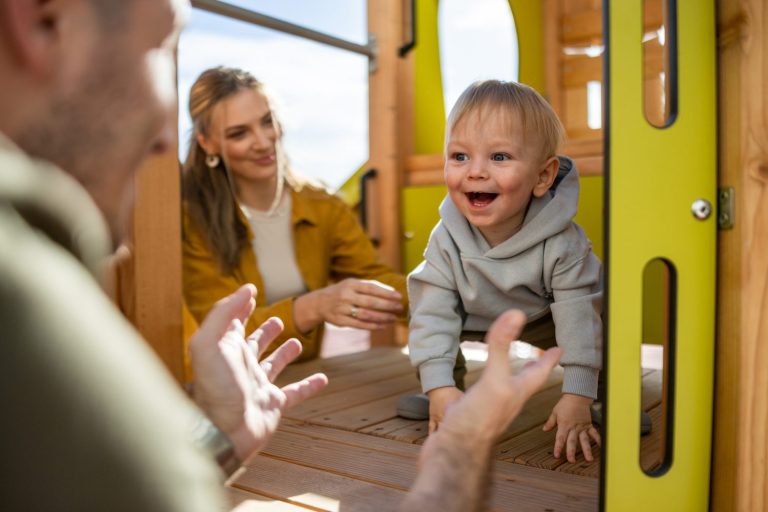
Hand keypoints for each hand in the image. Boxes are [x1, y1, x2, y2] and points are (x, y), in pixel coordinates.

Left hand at [189, 284, 327, 462]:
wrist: (225, 432)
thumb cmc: (216, 388)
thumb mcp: (211, 342)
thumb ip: (224, 312)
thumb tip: (247, 289)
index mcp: (226, 350)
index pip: (233, 323)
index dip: (240, 307)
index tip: (252, 292)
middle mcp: (241, 367)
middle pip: (253, 344)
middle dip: (265, 331)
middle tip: (277, 320)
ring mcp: (258, 386)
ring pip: (273, 366)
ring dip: (284, 354)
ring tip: (297, 343)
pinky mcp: (273, 404)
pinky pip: (295, 392)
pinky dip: (309, 385)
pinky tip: (323, 379)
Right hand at [296, 278, 402, 331]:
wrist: (320, 303)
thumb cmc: (342, 291)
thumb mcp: (352, 284)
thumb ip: (370, 286)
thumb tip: (391, 291)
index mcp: (350, 284)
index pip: (371, 288)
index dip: (386, 293)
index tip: (398, 297)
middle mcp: (345, 296)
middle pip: (370, 302)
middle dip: (387, 306)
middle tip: (399, 308)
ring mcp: (342, 309)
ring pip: (366, 315)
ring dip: (382, 318)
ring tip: (393, 318)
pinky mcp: (340, 321)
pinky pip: (359, 325)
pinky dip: (372, 326)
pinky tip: (383, 326)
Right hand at [428, 310, 561, 445]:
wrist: (452, 454)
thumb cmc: (477, 422)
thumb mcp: (493, 379)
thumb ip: (502, 347)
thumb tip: (515, 314)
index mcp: (515, 393)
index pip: (539, 373)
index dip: (548, 359)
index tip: (559, 349)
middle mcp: (504, 402)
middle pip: (523, 383)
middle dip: (532, 370)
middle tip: (538, 359)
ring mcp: (486, 411)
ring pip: (502, 390)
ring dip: (508, 379)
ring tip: (508, 370)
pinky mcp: (468, 417)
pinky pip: (479, 398)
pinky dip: (480, 388)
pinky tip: (471, 390)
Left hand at [543, 393, 600, 462]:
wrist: (577, 396)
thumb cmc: (565, 404)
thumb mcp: (555, 412)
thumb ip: (550, 422)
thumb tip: (544, 430)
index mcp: (564, 425)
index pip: (560, 438)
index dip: (558, 447)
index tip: (557, 455)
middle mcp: (573, 428)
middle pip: (572, 441)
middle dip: (571, 452)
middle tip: (572, 461)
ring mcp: (582, 427)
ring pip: (584, 440)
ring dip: (587, 450)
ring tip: (589, 459)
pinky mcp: (588, 425)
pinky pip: (594, 433)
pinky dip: (598, 440)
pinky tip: (601, 447)